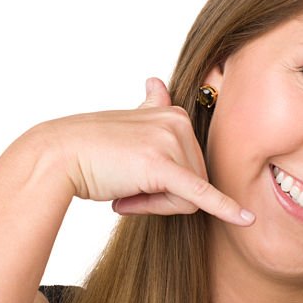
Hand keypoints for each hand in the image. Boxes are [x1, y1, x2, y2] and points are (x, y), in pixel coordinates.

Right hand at [33, 77, 253, 225]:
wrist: (57, 156)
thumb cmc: (90, 149)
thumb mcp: (127, 125)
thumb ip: (149, 107)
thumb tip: (156, 82)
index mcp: (174, 114)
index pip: (191, 167)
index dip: (164, 185)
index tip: (133, 179)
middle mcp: (177, 123)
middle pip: (195, 184)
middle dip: (161, 198)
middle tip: (126, 188)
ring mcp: (170, 142)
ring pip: (187, 200)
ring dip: (154, 205)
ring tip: (125, 190)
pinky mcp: (163, 167)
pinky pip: (200, 195)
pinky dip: (224, 210)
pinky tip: (246, 221)